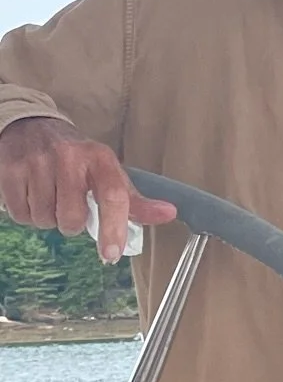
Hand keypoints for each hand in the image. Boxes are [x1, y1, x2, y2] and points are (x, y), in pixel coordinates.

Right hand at [0, 116, 175, 261]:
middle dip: (70, 223)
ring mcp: (37, 162)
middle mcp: (70, 157)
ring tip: (49, 195)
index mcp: (100, 159)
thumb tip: (168, 214)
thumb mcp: (108, 172)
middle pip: (71, 219)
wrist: (31, 127)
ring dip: (47, 217)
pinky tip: (32, 193)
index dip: (113, 228)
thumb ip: (134, 200)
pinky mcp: (10, 170)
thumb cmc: (76, 158)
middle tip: (68, 204)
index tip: (111, 254)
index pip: (112, 196)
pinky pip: (20, 215)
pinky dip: (26, 213)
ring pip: (44, 220)